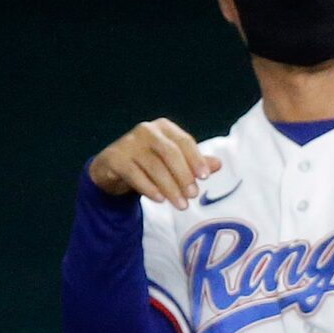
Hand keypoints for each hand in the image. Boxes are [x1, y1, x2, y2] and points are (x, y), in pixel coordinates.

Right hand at [88, 119, 219, 207]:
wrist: (115, 168)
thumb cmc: (153, 162)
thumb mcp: (175, 162)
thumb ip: (196, 163)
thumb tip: (218, 164)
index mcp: (164, 128)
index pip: (184, 141)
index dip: (196, 159)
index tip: (205, 178)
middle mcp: (146, 130)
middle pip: (170, 153)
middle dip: (184, 176)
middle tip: (193, 196)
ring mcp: (128, 142)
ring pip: (154, 166)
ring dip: (170, 188)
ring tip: (181, 205)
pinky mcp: (114, 157)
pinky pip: (134, 174)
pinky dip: (149, 188)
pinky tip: (160, 200)